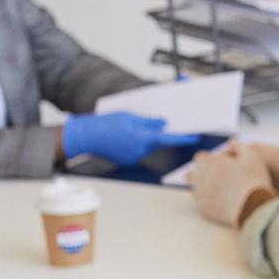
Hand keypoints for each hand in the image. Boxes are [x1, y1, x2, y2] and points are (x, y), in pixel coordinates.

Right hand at [60, 112, 196, 168]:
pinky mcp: (126, 161)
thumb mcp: (128, 117)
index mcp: (142, 138)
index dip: (183, 138)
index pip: (168, 139)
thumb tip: (163, 124)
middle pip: (157, 143)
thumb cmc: (104, 124)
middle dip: (156, 134)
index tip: (194, 137)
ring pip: (147, 147)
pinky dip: (135, 145)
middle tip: (144, 124)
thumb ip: (148, 122)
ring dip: (144, 138)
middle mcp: (140, 151)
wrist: (85, 137)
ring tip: (127, 130)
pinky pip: (137, 152)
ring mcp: (133, 158)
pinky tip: (123, 137)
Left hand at [188, 142, 273, 226]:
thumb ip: (239, 146)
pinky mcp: (205, 210)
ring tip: (220, 189)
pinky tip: (222, 201)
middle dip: (200, 173)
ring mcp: (201, 196)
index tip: (219, 163)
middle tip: (216, 176)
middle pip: (191, 173)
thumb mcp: (252, 156)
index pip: (200, 157)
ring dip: (203, 188)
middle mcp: (200, 179)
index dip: (209, 159)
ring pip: (195, 189)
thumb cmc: (253, 180)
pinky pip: (202, 204)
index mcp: (210, 164)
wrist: (253, 207)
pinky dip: (209, 202)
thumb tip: (231, 143)